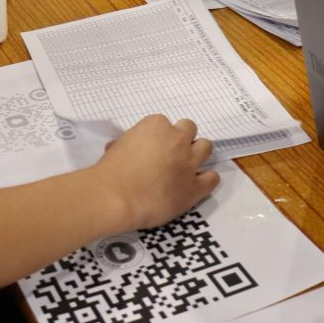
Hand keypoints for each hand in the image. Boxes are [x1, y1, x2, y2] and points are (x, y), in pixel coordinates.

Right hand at [91, 115, 217, 230]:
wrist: (115, 198)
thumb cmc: (111, 171)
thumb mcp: (118, 145)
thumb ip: (131, 142)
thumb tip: (127, 148)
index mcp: (157, 125)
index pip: (167, 124)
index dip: (161, 137)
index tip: (155, 148)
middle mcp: (177, 140)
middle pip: (190, 130)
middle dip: (183, 140)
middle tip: (172, 154)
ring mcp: (188, 163)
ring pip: (206, 148)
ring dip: (198, 154)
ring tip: (187, 166)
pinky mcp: (195, 187)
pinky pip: (212, 178)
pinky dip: (207, 179)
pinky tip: (197, 184)